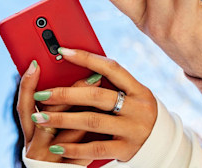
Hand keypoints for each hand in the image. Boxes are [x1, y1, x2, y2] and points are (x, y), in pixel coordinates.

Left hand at [19, 50, 156, 161]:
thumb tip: (76, 66)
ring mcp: (133, 129)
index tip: (63, 51)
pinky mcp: (126, 149)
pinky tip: (56, 146)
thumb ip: (111, 85)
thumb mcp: (131, 96)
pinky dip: (74, 147)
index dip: (87, 58)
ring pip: (92, 121)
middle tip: (42, 94)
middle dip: (65, 94)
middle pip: (96, 96)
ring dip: (62, 119)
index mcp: (139, 89)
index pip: (111, 68)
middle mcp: (138, 108)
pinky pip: (95, 147)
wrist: (161, 145)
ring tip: (41, 118)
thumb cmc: (135, 113)